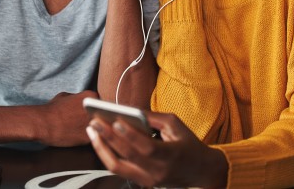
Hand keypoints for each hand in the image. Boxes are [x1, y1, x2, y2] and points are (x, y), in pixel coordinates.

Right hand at [38, 90, 97, 146]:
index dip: (99, 109)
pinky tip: (84, 138)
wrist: (43, 123)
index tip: (95, 113)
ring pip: (102, 128)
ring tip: (90, 131)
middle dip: (102, 119)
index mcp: (92, 96)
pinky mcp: (89, 138)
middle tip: (95, 123)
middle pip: (105, 115)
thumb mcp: (66, 96)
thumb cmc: (52, 109)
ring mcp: (93, 124)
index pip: (102, 103)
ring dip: (98, 130)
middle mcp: (96, 109)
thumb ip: (77, 98)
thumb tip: (81, 103)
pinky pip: (95, 139)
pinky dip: (92, 139)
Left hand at [87, 111, 227, 187]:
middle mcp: (158, 171)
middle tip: (94, 121)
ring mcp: (149, 180)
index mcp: (170, 155)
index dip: (129, 135)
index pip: (146, 147)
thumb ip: (153, 118)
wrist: (200, 172)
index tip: (115, 120)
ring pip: (118, 167)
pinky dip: (107, 155)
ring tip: (92, 131)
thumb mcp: (176, 125)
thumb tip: (130, 111)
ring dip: (102, 148)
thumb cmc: (188, 144)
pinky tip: (100, 141)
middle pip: (128, 156)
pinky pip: (120, 170)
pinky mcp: (142, 182)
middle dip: (108, 137)